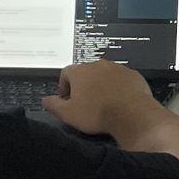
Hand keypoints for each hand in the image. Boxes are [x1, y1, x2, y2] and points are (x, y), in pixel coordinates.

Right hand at [39, 59, 160, 137]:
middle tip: (85, 102)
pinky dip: (118, 87)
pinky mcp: (133, 74)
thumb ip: (54, 105)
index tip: (68, 98)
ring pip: (104, 74)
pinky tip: (119, 100)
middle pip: (86, 72)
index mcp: (80, 71)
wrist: (131, 114)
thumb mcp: (68, 114)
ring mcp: (117, 67)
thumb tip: (45, 100)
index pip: (66, 73)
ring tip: (103, 102)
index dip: (64, 86)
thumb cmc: (96, 114)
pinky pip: (121, 79)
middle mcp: (98, 64)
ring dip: (101, 85)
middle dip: (83, 85)